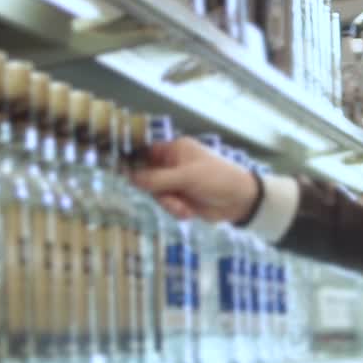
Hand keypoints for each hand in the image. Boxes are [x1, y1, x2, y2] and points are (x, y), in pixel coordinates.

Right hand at [131, 136, 259, 223]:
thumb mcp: (187, 176)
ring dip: (169, 204)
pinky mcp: (181, 198)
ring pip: (157, 194)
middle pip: (147, 177)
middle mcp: (173, 164)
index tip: (122, 172)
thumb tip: (131, 177)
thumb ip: (158, 178)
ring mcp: (177, 182)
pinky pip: (168, 205)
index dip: (134, 161)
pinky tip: (189, 212)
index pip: (147, 151)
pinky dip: (177, 211)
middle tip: (170, 197)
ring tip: (184, 207)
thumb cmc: (217, 179)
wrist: (240, 201)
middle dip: (158, 192)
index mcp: (175, 150)